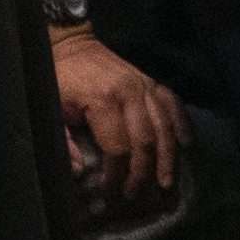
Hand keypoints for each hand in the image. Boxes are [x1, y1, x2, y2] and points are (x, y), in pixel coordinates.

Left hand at [50, 28, 185, 203]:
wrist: (70, 44)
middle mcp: (130, 92)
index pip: (118, 148)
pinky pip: (173, 102)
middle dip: (144, 173)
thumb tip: (81, 172)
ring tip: (166, 183)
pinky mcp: (151, 79)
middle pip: (146, 140)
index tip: (112, 193)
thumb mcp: (51, 110)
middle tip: (138, 195)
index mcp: (103, 101)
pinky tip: (187, 144)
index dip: (117, 175)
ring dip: (168, 157)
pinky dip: (182, 123)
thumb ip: (64, 143)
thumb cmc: (58, 79)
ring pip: (165, 125)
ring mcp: (144, 84)